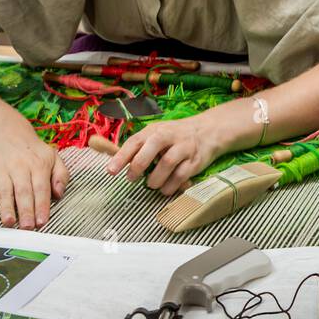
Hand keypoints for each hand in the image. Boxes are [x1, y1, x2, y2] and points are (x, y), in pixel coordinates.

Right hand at [0, 123, 67, 228]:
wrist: (8, 134)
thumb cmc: (35, 152)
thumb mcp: (54, 158)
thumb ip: (61, 175)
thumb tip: (59, 194)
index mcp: (38, 165)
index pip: (41, 188)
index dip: (41, 205)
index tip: (42, 221)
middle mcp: (20, 167)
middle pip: (23, 191)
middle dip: (25, 210)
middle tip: (27, 227)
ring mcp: (2, 171)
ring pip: (4, 191)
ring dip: (6, 207)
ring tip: (9, 222)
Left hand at [106, 116, 224, 195]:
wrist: (208, 131)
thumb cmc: (175, 136)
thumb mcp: (157, 133)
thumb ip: (139, 147)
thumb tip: (116, 163)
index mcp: (155, 130)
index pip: (135, 142)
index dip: (121, 157)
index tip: (110, 171)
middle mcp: (169, 136)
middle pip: (150, 150)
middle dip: (138, 167)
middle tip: (132, 178)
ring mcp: (184, 148)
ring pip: (166, 165)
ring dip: (155, 180)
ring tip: (151, 184)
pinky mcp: (195, 161)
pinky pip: (180, 176)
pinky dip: (170, 186)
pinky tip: (165, 188)